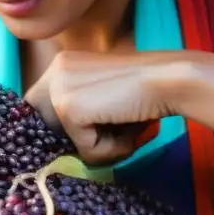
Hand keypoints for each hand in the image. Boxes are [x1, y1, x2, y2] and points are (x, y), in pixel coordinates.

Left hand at [24, 51, 184, 163]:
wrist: (171, 79)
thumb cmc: (147, 91)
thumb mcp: (105, 96)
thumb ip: (83, 112)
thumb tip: (65, 149)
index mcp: (63, 64)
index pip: (42, 107)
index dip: (60, 127)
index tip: (88, 132)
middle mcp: (55, 71)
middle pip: (46, 126)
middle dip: (76, 138)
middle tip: (112, 130)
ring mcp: (60, 90)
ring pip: (68, 141)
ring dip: (99, 146)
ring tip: (125, 128)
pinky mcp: (70, 110)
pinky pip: (86, 150)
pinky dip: (110, 150)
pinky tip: (128, 131)